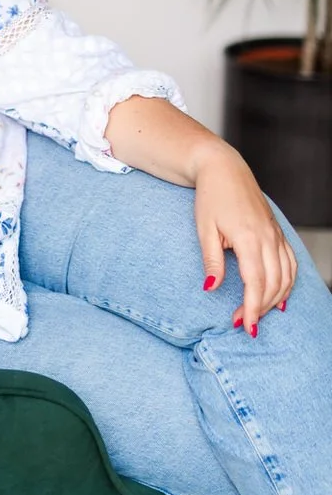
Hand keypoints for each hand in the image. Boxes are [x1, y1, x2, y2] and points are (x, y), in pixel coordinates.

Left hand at [193, 142, 296, 335]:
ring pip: (286, 276)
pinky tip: (280, 297)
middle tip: (244, 323)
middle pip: (274, 284)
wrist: (223, 168)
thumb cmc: (211, 197)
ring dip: (275, 299)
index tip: (245, 326)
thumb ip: (211, 261)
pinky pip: (290, 263)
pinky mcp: (277, 232)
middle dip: (261, 308)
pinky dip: (288, 283)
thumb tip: (211, 288)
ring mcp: (276, 234)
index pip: (256, 283)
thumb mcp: (204, 229)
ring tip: (258, 313)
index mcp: (249, 238)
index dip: (252, 308)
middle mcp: (268, 238)